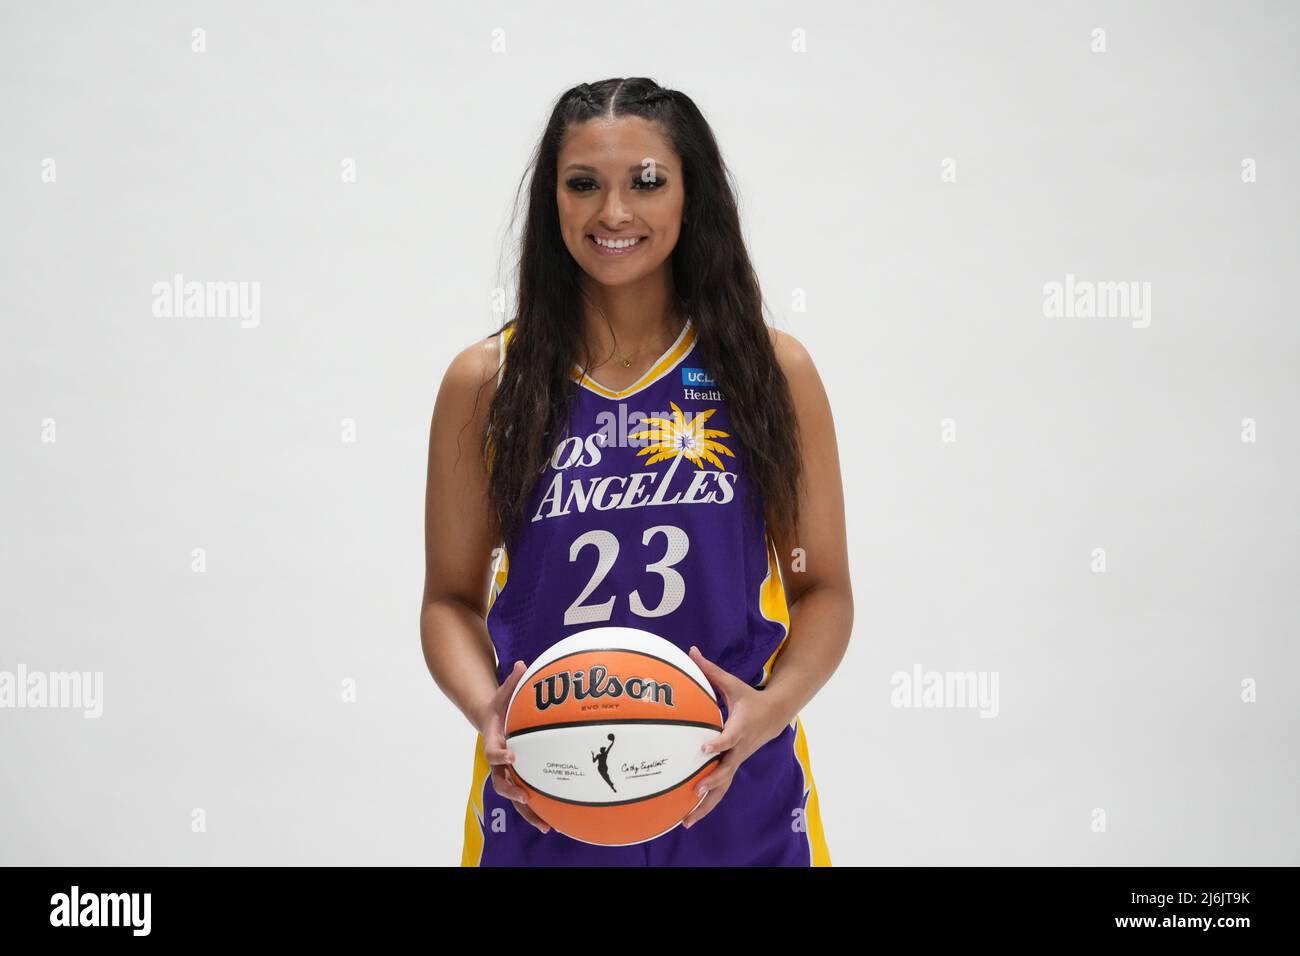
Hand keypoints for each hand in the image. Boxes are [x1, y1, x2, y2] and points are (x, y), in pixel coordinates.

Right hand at [477, 660, 550, 834]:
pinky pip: (525, 797)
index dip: (500, 755)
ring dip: (527, 812)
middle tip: (525, 797)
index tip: (512, 756)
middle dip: (512, 792)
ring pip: (513, 796)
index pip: (492, 752)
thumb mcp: (503, 693)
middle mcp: (498, 762)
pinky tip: (553, 822)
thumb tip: (522, 664)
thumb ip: (512, 682)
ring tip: (545, 826)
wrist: (489, 720)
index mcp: (493, 741)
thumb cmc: (499, 706)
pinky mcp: (516, 779)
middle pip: (500, 782)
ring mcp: (506, 773)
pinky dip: (535, 810)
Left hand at [681, 646, 790, 828]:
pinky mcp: (733, 767)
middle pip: (726, 771)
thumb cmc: (749, 698)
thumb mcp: (732, 683)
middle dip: (711, 782)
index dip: (717, 743)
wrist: (774, 715)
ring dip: (706, 805)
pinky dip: (706, 803)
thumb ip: (710, 670)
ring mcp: (737, 761)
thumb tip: (691, 651)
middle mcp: (739, 749)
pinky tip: (689, 816)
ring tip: (686, 821)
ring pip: (723, 787)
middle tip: (695, 791)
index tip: (703, 748)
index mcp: (740, 727)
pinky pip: (720, 788)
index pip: (728, 737)